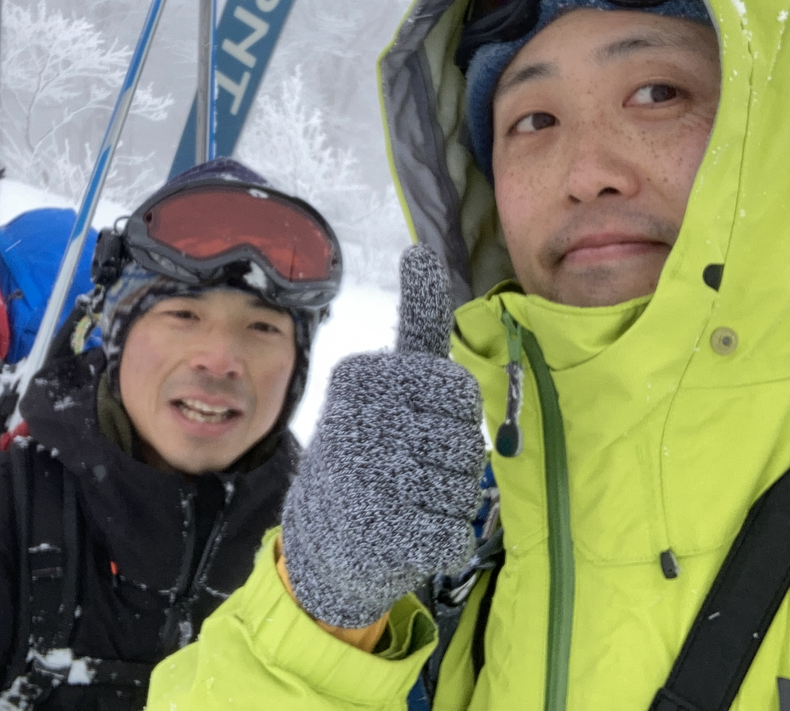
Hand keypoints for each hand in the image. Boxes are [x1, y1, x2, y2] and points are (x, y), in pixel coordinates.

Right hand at [280, 245, 485, 628]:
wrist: (323, 534)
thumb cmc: (374, 441)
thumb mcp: (391, 376)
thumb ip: (418, 319)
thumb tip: (421, 248)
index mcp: (362, 377)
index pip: (457, 389)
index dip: (453, 410)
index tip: (419, 415)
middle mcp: (358, 421)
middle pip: (466, 441)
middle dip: (454, 457)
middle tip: (413, 462)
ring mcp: (368, 479)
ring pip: (464, 489)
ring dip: (449, 500)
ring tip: (405, 497)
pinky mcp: (382, 535)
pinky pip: (454, 533)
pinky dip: (443, 539)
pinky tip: (406, 532)